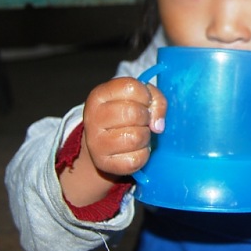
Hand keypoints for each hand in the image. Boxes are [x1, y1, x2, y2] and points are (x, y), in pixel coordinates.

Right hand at [60, 77, 165, 206]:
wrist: (104, 142)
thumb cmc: (125, 114)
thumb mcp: (138, 97)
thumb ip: (155, 100)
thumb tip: (157, 125)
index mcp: (99, 95)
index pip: (131, 87)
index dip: (146, 96)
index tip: (144, 103)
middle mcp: (92, 117)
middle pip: (134, 113)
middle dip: (146, 118)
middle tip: (142, 122)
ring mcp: (95, 142)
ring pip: (136, 138)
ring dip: (145, 137)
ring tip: (138, 135)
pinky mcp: (104, 163)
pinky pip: (135, 159)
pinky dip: (142, 155)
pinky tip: (135, 150)